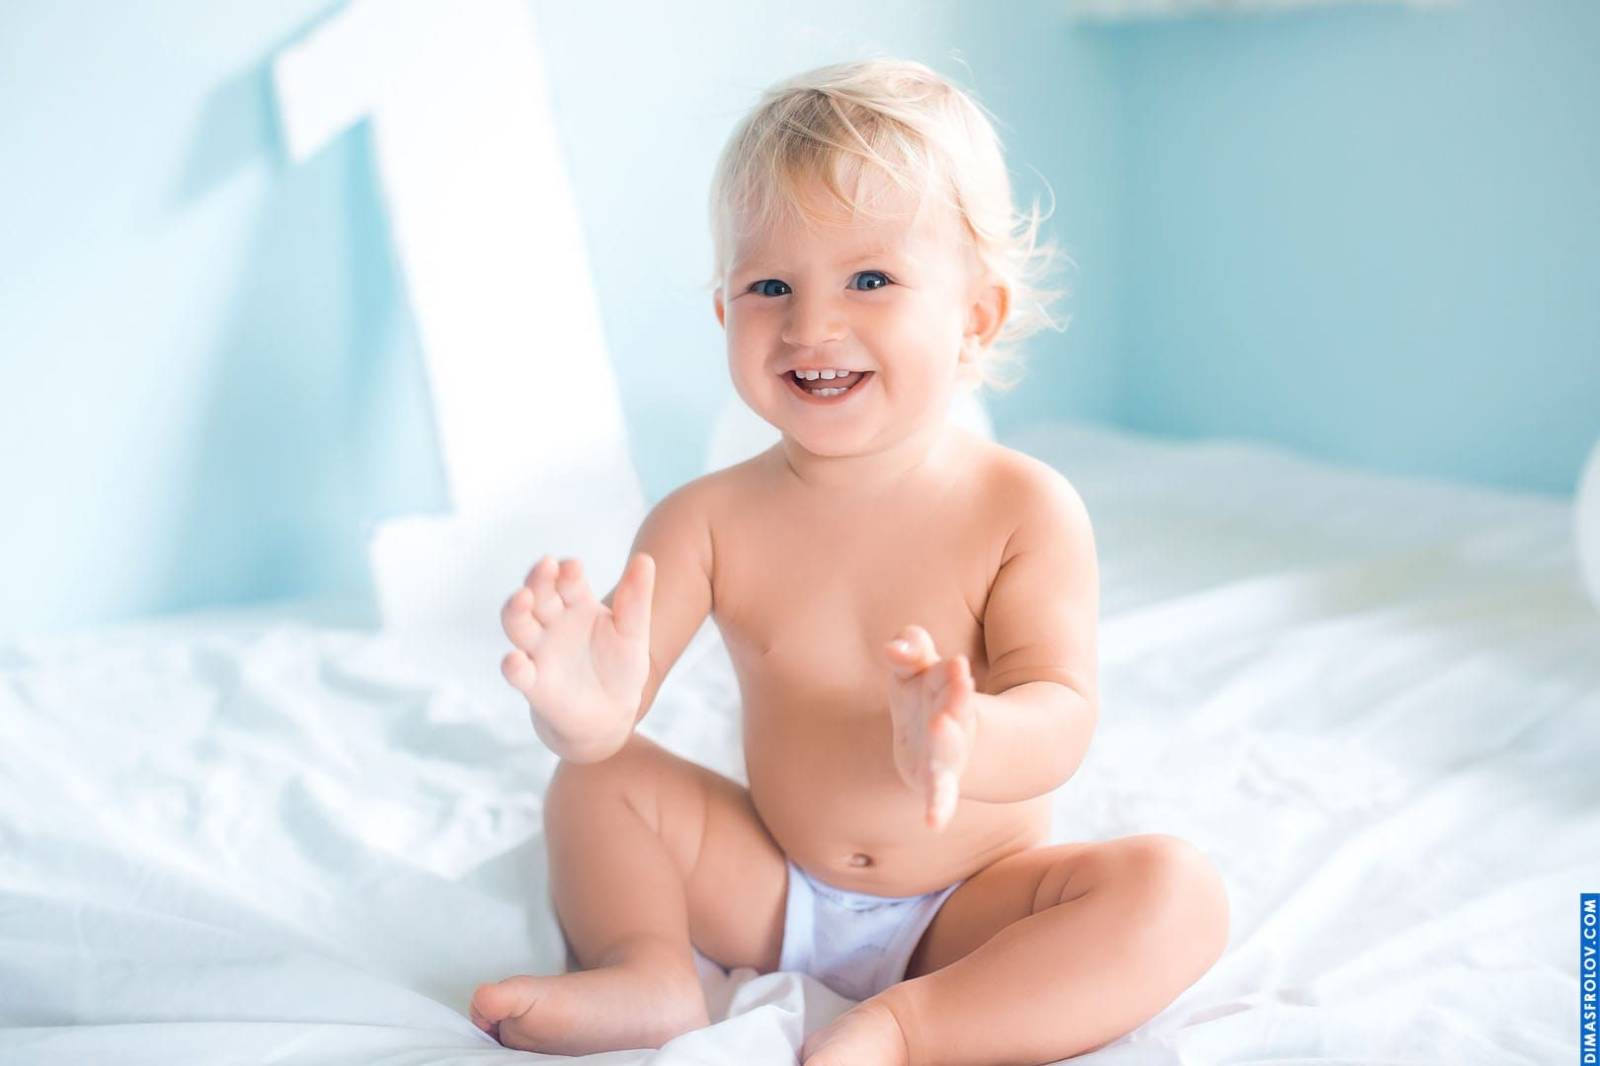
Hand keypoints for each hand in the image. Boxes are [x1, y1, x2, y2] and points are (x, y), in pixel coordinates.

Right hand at [499, 552, 653, 758]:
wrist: (612, 714)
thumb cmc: (621, 667)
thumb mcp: (633, 632)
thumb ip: (636, 598)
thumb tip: (646, 559)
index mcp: (577, 604)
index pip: (567, 580)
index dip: (567, 572)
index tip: (573, 566)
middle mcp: (552, 622)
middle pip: (538, 594)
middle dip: (539, 580)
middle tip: (545, 566)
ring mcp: (539, 651)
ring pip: (518, 625)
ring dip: (516, 611)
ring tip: (522, 598)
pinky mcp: (533, 683)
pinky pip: (517, 672)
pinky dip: (513, 666)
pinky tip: (516, 661)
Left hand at [884, 624, 976, 831]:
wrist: (951, 743)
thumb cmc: (924, 696)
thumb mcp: (916, 667)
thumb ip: (909, 649)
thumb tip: (893, 649)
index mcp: (946, 686)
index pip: (944, 673)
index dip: (947, 669)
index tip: (955, 663)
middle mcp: (951, 717)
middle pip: (955, 705)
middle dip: (957, 695)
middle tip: (960, 680)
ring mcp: (946, 751)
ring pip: (948, 746)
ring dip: (947, 736)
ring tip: (941, 724)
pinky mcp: (937, 780)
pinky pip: (941, 794)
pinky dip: (940, 807)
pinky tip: (935, 823)